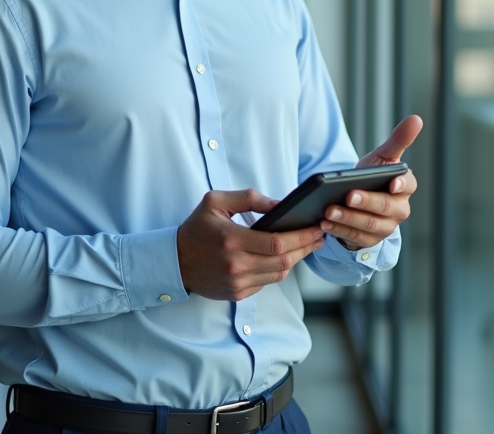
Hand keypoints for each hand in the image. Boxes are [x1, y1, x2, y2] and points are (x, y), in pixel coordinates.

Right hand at [177, 189, 324, 300]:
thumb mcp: (216, 201)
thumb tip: (281, 204)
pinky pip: (267, 283)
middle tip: (319, 236)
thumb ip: (249, 199)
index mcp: (231, 240)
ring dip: (296, 260)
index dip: (302, 237)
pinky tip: (284, 257)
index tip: (316, 227)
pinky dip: (278, 270)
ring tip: (307, 245)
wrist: (174, 262)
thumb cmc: (196, 228)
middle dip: (306, 248)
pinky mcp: (237, 294)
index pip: (277, 244)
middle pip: (284, 262)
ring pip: (279, 274)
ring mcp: (237, 283)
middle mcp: (236, 265)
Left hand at [321, 116, 422, 250]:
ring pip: (368, 225)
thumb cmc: (373, 175)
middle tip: (347, 195)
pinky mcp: (369, 240)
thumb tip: (416, 118)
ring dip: (348, 218)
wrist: (356, 200)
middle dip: (366, 202)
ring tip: (329, 210)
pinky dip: (339, 230)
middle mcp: (399, 210)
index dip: (401, 185)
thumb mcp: (382, 157)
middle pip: (385, 207)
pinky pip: (355, 237)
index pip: (408, 185)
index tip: (392, 183)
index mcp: (405, 187)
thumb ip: (399, 139)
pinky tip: (325, 223)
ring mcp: (385, 228)